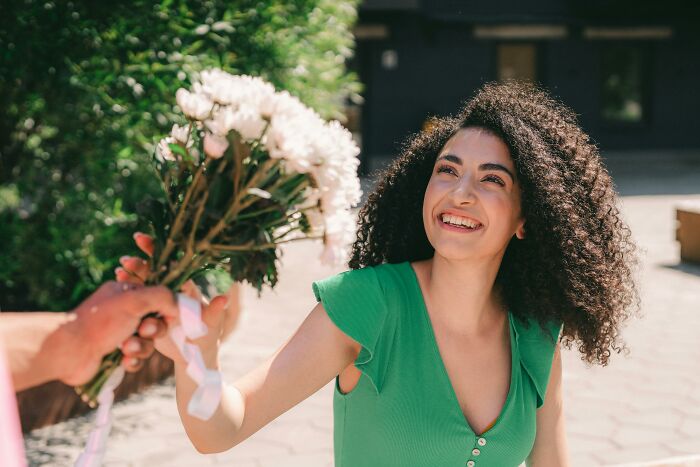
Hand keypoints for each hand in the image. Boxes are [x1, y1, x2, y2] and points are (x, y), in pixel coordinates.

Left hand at [60, 282, 178, 385]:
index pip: (158, 298)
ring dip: (141, 346)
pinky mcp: (116, 354)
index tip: (167, 315)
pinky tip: (124, 360)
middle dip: (153, 330)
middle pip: (156, 322)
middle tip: (143, 330)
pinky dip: (133, 360)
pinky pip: (137, 358)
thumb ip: (163, 297)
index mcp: (127, 293)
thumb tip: (178, 307)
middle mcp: (124, 312)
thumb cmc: (101, 321)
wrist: (71, 351)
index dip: (166, 308)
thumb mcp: (135, 300)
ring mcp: (119, 333)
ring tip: (126, 347)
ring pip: (148, 342)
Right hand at [117, 232, 228, 367]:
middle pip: (153, 273)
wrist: (194, 354)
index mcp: (185, 288)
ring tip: (119, 272)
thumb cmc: (206, 336)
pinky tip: (116, 285)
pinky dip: (125, 292)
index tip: (140, 238)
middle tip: (124, 262)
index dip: (155, 250)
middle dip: (139, 265)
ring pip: (141, 286)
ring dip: (129, 278)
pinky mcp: (148, 315)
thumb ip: (215, 312)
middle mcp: (170, 292)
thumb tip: (225, 299)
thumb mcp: (211, 324)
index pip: (170, 264)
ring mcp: (157, 303)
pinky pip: (135, 302)